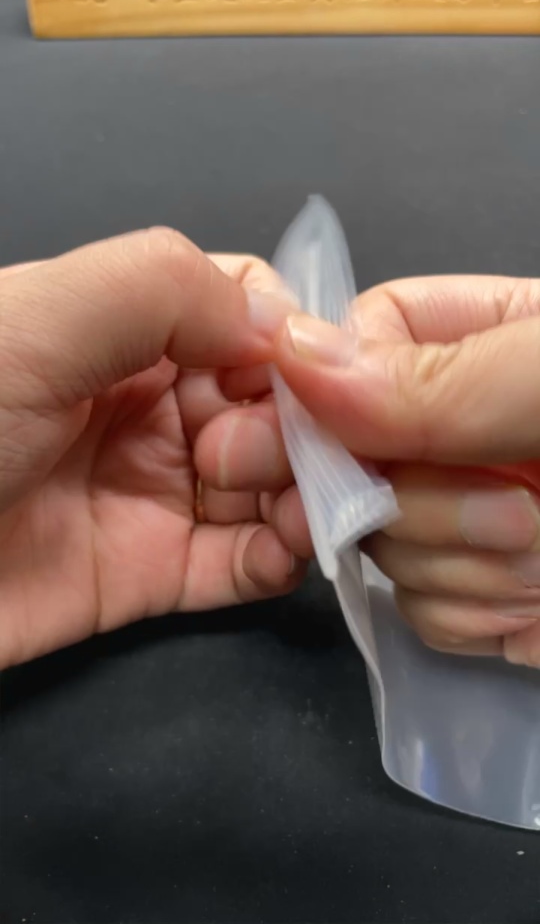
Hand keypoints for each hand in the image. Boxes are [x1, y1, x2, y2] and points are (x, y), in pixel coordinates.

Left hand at [0, 230, 311, 668]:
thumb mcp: (35, 322)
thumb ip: (161, 288)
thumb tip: (281, 325)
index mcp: (121, 328)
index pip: (244, 310)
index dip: (290, 339)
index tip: (316, 379)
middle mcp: (147, 403)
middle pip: (271, 399)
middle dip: (300, 423)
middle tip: (270, 458)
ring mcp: (152, 491)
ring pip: (271, 481)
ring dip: (308, 491)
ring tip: (304, 510)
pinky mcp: (150, 574)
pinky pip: (243, 563)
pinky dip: (283, 556)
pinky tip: (289, 550)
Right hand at [273, 274, 539, 667]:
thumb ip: (444, 377)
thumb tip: (295, 358)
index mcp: (483, 344)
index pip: (359, 344)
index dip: (329, 397)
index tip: (328, 445)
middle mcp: (459, 427)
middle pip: (351, 458)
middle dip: (418, 502)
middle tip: (513, 510)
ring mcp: (463, 514)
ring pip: (380, 546)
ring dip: (460, 566)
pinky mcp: (477, 595)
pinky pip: (420, 612)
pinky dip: (475, 617)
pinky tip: (539, 603)